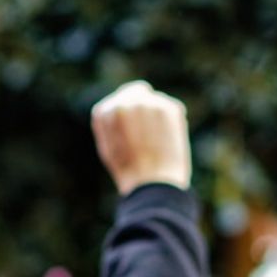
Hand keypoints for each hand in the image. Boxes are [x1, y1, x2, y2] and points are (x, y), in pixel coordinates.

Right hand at [91, 80, 191, 194]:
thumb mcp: (109, 146)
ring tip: (157, 143)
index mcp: (105, 111)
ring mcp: (148, 102)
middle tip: (150, 134)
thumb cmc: (129, 171)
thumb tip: (121, 107)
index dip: (128, 116)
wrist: (151, 183)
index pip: (117, 102)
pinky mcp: (170, 108)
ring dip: (157, 116)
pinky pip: (172, 109)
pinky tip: (168, 141)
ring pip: (155, 101)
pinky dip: (172, 121)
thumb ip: (112, 123)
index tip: (134, 131)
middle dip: (143, 109)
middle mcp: (124, 101)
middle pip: (137, 92)